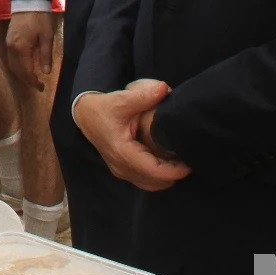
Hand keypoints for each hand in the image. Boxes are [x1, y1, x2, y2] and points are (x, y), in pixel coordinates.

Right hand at [1, 10, 56, 91]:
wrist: (28, 2)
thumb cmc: (40, 19)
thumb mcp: (47, 37)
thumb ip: (46, 56)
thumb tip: (46, 72)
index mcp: (22, 49)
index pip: (26, 71)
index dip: (33, 81)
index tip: (42, 87)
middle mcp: (12, 48)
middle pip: (17, 70)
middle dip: (27, 80)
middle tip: (38, 85)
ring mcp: (8, 44)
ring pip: (12, 65)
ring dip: (21, 74)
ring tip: (32, 78)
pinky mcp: (8, 39)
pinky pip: (10, 58)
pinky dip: (17, 66)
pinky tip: (24, 67)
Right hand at [73, 80, 191, 191]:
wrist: (85, 115)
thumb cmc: (103, 108)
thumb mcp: (121, 99)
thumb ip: (144, 96)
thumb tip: (164, 89)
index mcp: (122, 152)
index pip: (154, 171)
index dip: (175, 171)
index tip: (190, 163)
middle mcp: (121, 167)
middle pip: (155, 182)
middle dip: (174, 175)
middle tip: (188, 160)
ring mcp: (121, 171)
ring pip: (150, 185)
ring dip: (166, 177)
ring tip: (179, 162)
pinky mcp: (123, 170)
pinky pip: (145, 181)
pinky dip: (158, 177)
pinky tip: (166, 162)